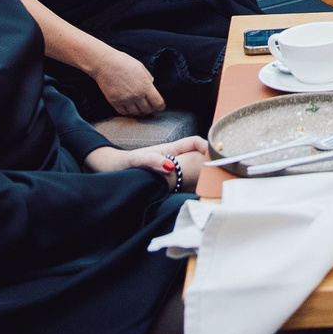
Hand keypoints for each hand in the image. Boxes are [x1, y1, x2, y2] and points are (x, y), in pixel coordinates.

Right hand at [88, 46, 162, 115]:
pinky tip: (129, 107)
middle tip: (150, 106)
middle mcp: (136, 95)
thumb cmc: (123, 62)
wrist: (105, 63)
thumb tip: (151, 86)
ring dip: (139, 111)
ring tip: (139, 107)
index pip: (158, 103)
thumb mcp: (141, 67)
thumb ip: (148, 78)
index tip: (160, 106)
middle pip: (148, 110)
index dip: (161, 106)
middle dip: (151, 109)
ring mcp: (125, 100)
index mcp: (145, 86)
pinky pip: (124, 112)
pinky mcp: (114, 102)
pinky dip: (128, 111)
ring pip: (136, 113)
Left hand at [90, 136, 208, 186]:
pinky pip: (186, 178)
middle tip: (220, 173)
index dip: (207, 146)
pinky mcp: (167, 178)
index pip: (195, 142)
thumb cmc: (124, 163)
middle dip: (210, 160)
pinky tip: (196, 191)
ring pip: (193, 166)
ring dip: (203, 172)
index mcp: (170, 149)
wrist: (112, 169)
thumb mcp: (137, 161)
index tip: (216, 157)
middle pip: (198, 155)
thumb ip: (152, 161)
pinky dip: (194, 182)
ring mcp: (171, 167)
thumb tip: (169, 166)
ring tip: (213, 182)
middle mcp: (173, 157)